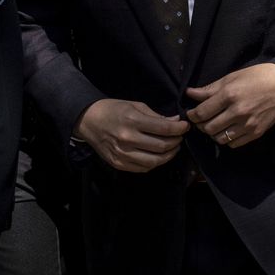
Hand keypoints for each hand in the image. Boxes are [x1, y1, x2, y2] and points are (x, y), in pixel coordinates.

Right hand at [75, 99, 189, 171]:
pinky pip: (143, 168)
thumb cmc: (113, 110)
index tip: (186, 126)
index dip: (178, 128)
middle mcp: (127, 139)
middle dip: (176, 142)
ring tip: (173, 148)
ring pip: (154, 161)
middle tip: (180, 137)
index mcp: (132, 121)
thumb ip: (155, 116)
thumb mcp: (135, 106)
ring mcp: (122, 154)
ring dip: (168, 155)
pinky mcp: (119, 164)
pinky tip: (159, 156)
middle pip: (161, 146)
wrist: (89, 121)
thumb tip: (175, 121)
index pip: (163, 128)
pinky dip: (155, 163)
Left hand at [185, 63, 274, 148]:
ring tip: (214, 125)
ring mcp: (247, 125)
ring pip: (219, 138)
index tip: (191, 113)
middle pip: (208, 128)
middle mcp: (237, 112)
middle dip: (200, 125)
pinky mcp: (256, 133)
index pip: (201, 112)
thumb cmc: (257, 77)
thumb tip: (190, 93)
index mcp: (229, 95)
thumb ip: (210, 89)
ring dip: (213, 133)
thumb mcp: (231, 77)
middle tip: (201, 120)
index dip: (192, 115)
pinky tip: (228, 130)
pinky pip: (233, 144)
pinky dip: (227, 139)